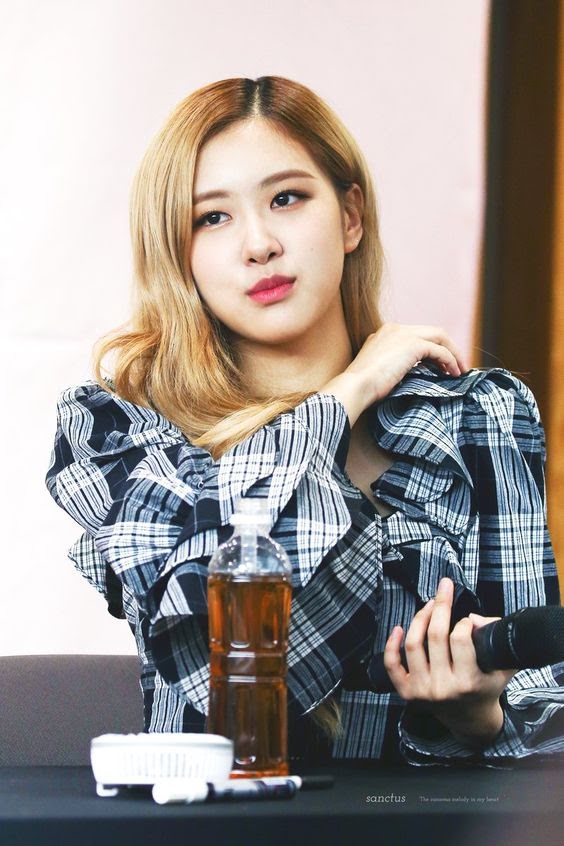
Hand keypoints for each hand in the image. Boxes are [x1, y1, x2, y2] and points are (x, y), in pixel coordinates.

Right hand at [321, 323, 468, 425]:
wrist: (356, 386)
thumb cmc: (363, 387)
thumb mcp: (379, 370)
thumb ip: (394, 364)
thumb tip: (412, 374)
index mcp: (385, 333)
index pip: (417, 335)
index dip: (432, 348)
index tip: (441, 365)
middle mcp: (395, 328)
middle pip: (432, 332)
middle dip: (448, 348)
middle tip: (457, 367)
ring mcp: (404, 334)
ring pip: (440, 337)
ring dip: (453, 353)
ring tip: (460, 371)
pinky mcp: (413, 344)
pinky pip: (440, 350)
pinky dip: (450, 360)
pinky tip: (453, 373)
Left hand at [383, 577, 516, 746]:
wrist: (471, 721)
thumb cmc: (487, 688)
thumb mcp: (503, 666)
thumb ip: (497, 638)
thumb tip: (474, 618)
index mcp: (468, 682)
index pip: (461, 639)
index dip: (464, 622)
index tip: (467, 619)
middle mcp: (443, 687)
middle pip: (435, 636)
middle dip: (440, 605)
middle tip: (444, 587)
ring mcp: (422, 691)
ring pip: (413, 644)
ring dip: (420, 618)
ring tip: (429, 605)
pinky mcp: (407, 693)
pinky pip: (392, 665)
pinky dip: (391, 644)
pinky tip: (398, 627)